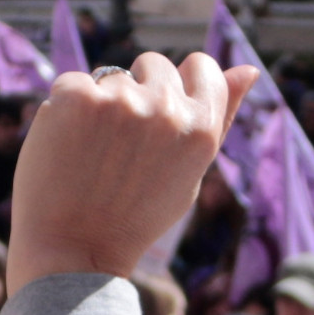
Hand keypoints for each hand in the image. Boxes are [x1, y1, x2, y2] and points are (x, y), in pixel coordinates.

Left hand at [8, 54, 254, 287]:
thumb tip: (250, 70)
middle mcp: (167, 109)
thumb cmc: (136, 215)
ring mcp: (120, 101)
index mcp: (202, 127)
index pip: (201, 66)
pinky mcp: (76, 99)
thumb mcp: (191, 171)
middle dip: (138, 91)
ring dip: (99, 103)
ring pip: (109, 76)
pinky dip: (63, 109)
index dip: (179, 82)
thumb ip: (220, 118)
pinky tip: (65, 147)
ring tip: (93, 153)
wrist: (73, 250)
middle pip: (153, 64)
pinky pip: (71, 83)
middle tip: (121, 144)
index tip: (161, 108)